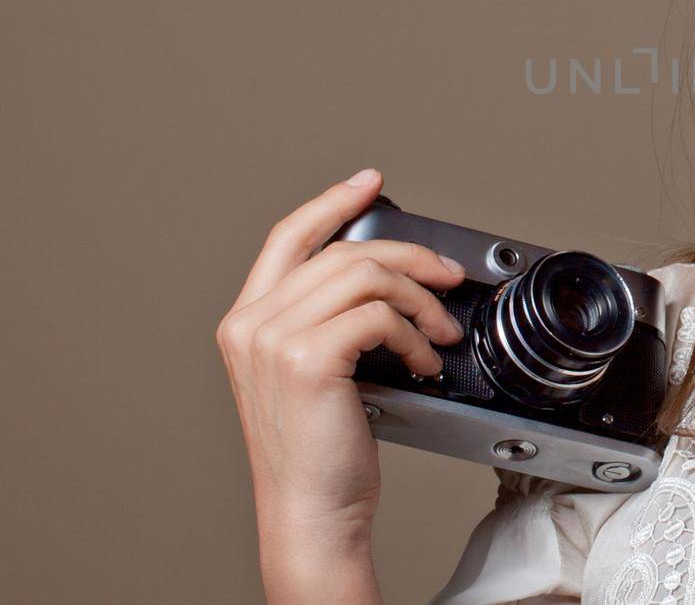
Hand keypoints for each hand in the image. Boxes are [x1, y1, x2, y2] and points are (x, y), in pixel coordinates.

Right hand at [216, 168, 467, 596]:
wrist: (311, 512)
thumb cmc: (319, 452)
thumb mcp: (316, 372)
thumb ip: (330, 321)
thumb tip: (393, 281)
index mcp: (246, 321)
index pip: (288, 236)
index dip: (333, 201)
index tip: (371, 183)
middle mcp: (251, 324)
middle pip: (344, 252)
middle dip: (410, 257)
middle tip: (448, 277)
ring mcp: (274, 339)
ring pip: (367, 275)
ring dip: (421, 300)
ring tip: (441, 332)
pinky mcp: (308, 359)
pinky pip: (380, 315)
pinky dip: (416, 334)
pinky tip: (425, 362)